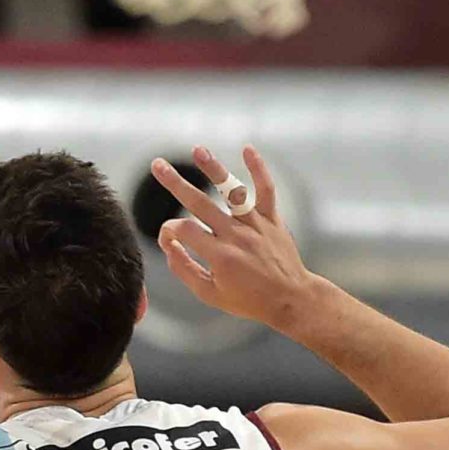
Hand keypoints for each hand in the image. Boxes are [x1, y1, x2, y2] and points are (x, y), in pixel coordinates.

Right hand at [150, 146, 325, 332]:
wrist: (291, 299)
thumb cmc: (248, 300)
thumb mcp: (210, 294)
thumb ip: (184, 269)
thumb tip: (167, 245)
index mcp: (219, 256)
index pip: (183, 231)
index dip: (168, 230)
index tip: (168, 237)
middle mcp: (236, 236)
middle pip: (199, 203)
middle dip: (175, 183)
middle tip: (157, 165)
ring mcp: (256, 225)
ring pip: (232, 191)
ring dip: (214, 168)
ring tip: (197, 150)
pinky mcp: (272, 219)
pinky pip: (266, 190)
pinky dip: (259, 169)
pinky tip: (247, 149)